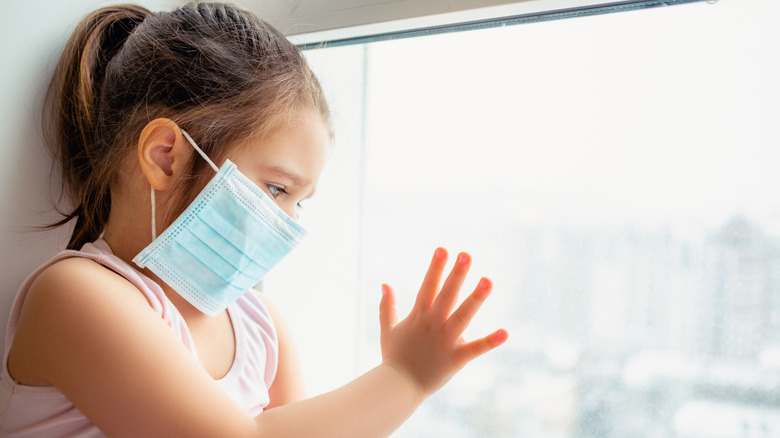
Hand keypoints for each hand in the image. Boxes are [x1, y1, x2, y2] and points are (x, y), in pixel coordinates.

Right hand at [379, 247, 507, 397]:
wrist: (397, 388)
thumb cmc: (394, 358)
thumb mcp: (388, 329)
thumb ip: (386, 306)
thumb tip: (384, 284)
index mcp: (418, 316)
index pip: (428, 286)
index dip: (436, 268)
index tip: (443, 249)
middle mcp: (433, 324)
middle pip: (447, 295)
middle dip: (456, 274)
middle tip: (466, 255)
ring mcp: (445, 340)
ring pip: (463, 315)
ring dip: (476, 298)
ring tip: (488, 280)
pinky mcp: (456, 358)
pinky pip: (475, 348)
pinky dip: (490, 341)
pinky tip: (506, 332)